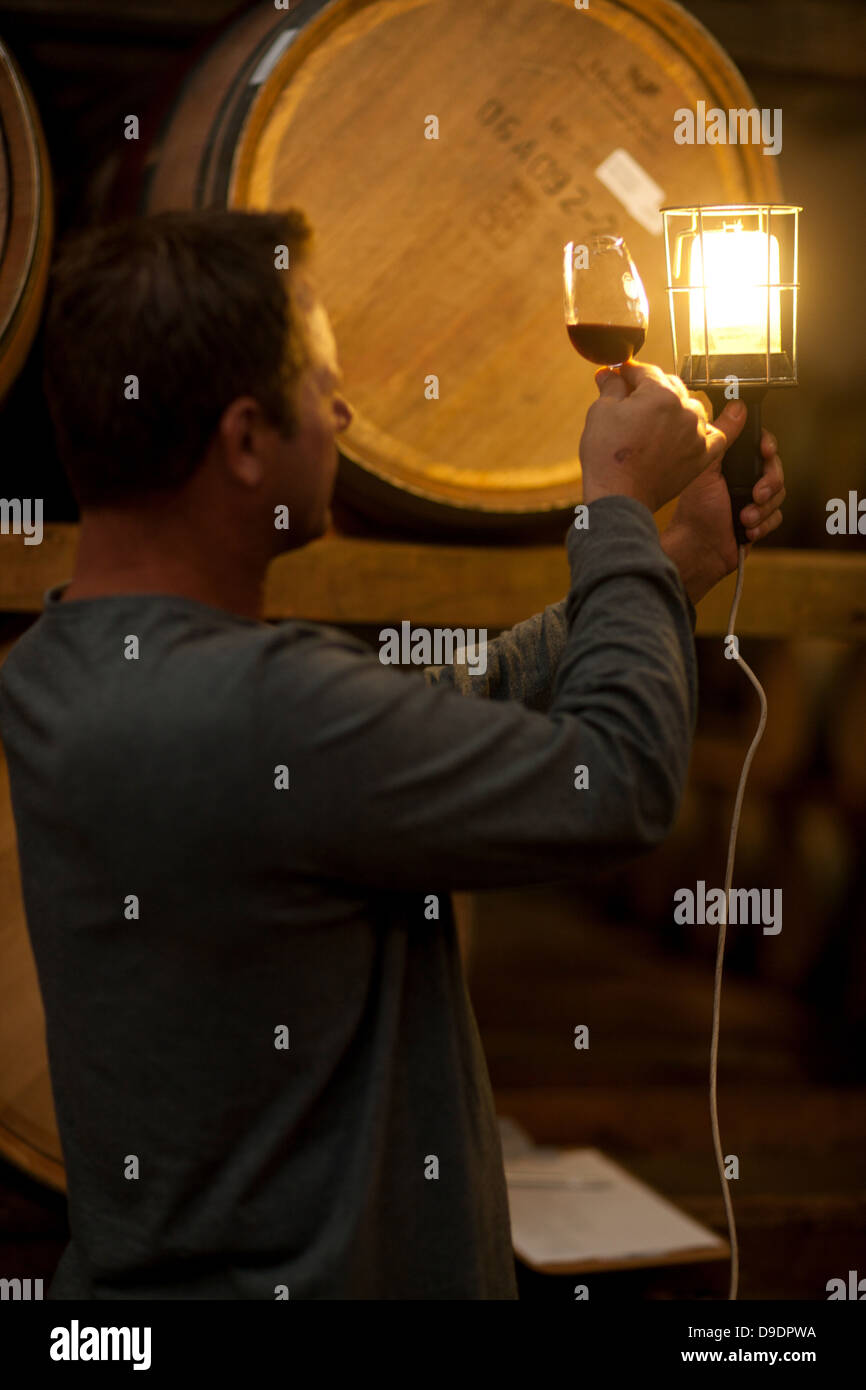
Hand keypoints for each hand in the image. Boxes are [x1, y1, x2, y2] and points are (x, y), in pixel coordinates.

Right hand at [579, 360, 744, 513]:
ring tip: (655, 419)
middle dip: (649, 389)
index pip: (646, 372)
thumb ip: (612, 387)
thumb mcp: (601, 412)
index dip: (629, 373)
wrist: (619, 498)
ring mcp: (696, 433)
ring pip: (691, 407)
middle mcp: (685, 410)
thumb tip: (611, 373)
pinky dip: (719, 426)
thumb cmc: (607, 458)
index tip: (621, 376)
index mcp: (660, 394)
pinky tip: (723, 417)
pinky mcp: (702, 456)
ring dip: (675, 407)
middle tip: (630, 398)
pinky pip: (719, 435)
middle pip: (669, 386)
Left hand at [662, 425, 785, 604]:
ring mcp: (754, 499)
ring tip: (744, 518)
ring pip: (780, 495)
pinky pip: (777, 517)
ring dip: (763, 509)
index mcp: (733, 463)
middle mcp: (745, 478)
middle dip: (769, 483)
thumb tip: (737, 407)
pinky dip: (763, 525)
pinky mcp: (761, 521)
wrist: (697, 548)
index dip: (768, 446)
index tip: (766, 451)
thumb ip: (723, 439)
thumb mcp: (707, 469)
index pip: (761, 446)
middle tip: (756, 494)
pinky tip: (747, 531)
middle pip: (776, 469)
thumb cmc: (695, 509)